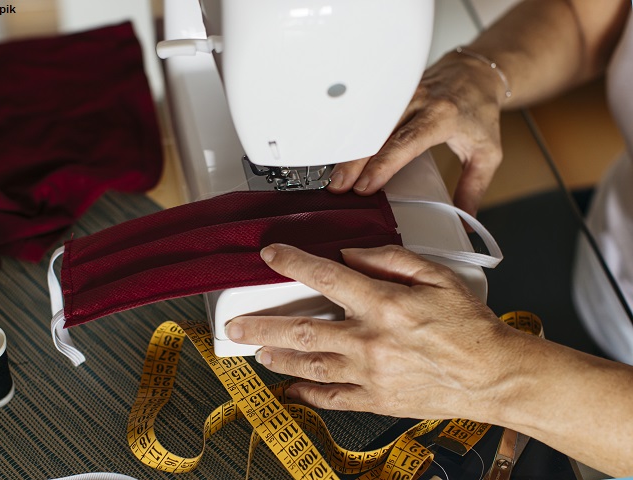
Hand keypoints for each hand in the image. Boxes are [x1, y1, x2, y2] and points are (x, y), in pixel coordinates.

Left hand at [225, 244, 522, 421]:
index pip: (325, 277)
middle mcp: (370, 340)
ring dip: (277, 358)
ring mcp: (370, 373)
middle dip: (262, 326)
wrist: (494, 375)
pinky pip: (332, 399)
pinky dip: (307, 394)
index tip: (271, 256)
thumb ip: (390, 260)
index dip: (292, 263)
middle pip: (301, 330)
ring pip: (309, 365)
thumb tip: (353, 254)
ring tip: (257, 352)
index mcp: (384, 304)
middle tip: (236, 325)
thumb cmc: (469, 326)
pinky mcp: (376, 399)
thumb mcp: (436, 276)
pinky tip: (291, 389)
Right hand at [326, 51, 507, 216]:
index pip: (406, 142)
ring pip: (368, 125)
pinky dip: (352, 137)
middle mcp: (418, 102)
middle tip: (340, 187)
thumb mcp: (487, 152)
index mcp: (442, 116)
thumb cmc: (479, 111)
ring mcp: (401, 96)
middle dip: (355, 162)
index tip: (366, 186)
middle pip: (379, 134)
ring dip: (349, 151)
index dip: (383, 164)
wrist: (475, 73)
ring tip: (335, 177)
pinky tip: (340, 155)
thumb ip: (474, 188)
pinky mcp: (390, 96)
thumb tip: (466, 221)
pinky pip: (367, 117)